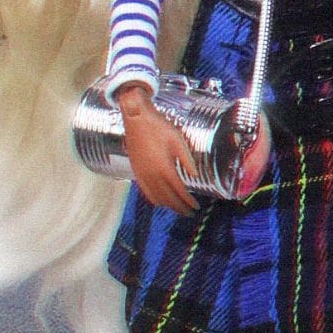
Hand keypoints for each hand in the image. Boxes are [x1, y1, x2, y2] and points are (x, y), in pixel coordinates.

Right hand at [116, 83, 199, 213]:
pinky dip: (155, 199)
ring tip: (178, 208)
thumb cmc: (159, 127)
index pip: (179, 192)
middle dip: (180, 208)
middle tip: (189, 212)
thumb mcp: (178, 140)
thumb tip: (195, 176)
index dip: (189, 201)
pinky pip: (146, 192)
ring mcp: (142, 175)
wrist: (136, 119)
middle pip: (168, 199)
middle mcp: (152, 175)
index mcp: (165, 168)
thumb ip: (187, 160)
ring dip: (168, 206)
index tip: (196, 206)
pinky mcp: (136, 172)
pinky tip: (162, 200)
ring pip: (156, 198)